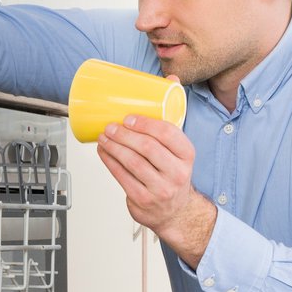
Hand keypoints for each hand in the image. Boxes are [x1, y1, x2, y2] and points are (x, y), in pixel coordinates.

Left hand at [95, 84, 215, 266]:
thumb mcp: (179, 148)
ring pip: (132, 162)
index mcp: (187, 155)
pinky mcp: (143, 200)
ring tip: (104, 136)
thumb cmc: (172, 172)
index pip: (167, 134)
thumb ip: (172, 117)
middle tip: (111, 126)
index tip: (129, 118)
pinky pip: (122, 177)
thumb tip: (171, 79)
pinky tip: (104, 151)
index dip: (145, 123)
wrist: (175, 211)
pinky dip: (109, 162)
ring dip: (113, 146)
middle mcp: (177, 173)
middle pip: (147, 148)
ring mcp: (160, 189)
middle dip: (124, 134)